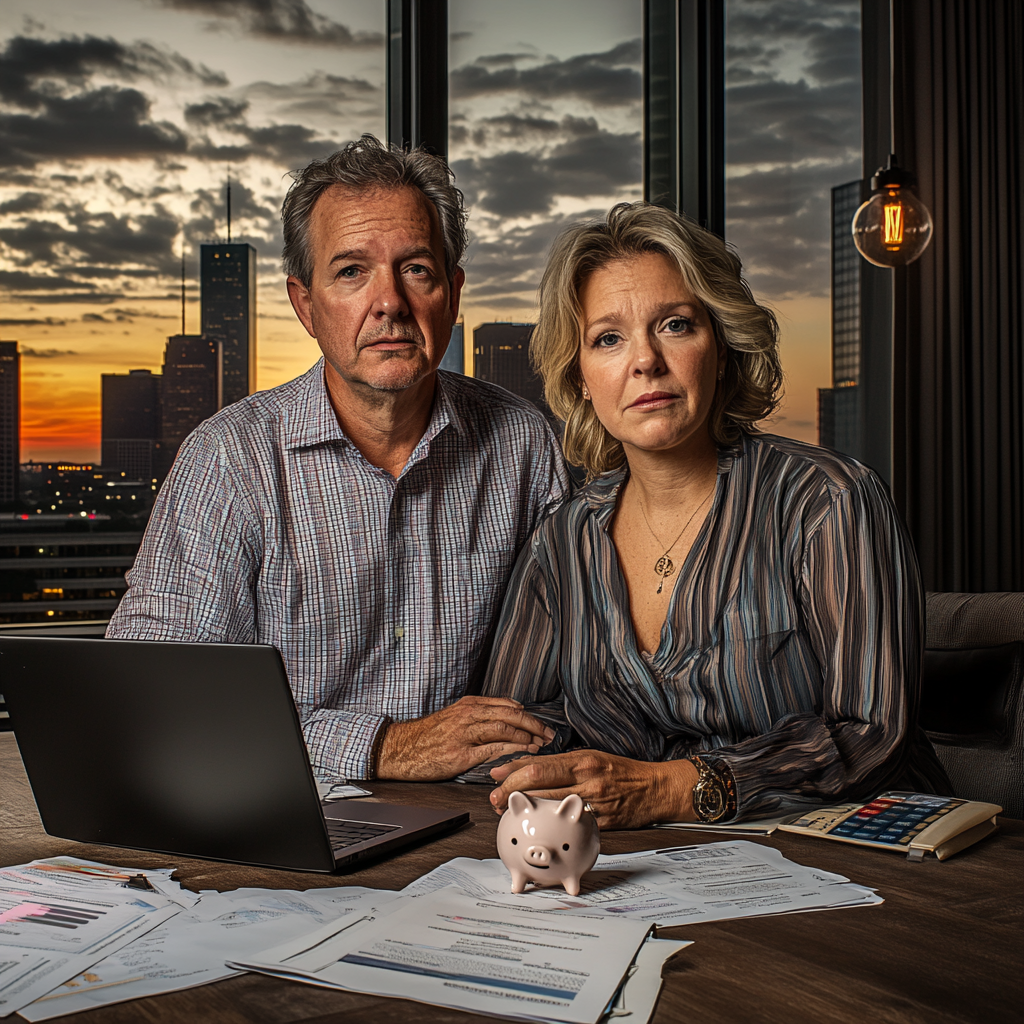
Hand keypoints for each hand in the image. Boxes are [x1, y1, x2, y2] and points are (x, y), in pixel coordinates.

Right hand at [375, 696, 554, 780]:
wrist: (401, 749)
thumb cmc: (427, 736)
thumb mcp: (453, 717)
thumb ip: (477, 717)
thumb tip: (504, 719)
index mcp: (468, 705)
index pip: (506, 705)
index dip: (527, 715)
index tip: (540, 723)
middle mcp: (468, 715)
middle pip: (510, 715)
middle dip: (533, 724)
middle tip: (548, 733)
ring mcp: (464, 734)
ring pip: (504, 728)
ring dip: (526, 736)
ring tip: (540, 743)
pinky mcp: (461, 754)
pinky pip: (492, 749)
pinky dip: (511, 749)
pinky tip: (522, 753)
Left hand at [488, 750, 699, 829]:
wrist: (655, 789)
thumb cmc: (621, 772)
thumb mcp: (592, 758)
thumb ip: (562, 765)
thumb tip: (527, 767)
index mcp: (582, 760)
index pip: (538, 766)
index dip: (512, 772)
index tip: (495, 776)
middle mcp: (586, 780)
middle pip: (538, 785)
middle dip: (510, 793)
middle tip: (495, 800)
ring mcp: (594, 803)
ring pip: (550, 807)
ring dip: (527, 811)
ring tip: (510, 813)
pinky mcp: (601, 824)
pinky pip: (571, 826)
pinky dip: (552, 828)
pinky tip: (540, 830)